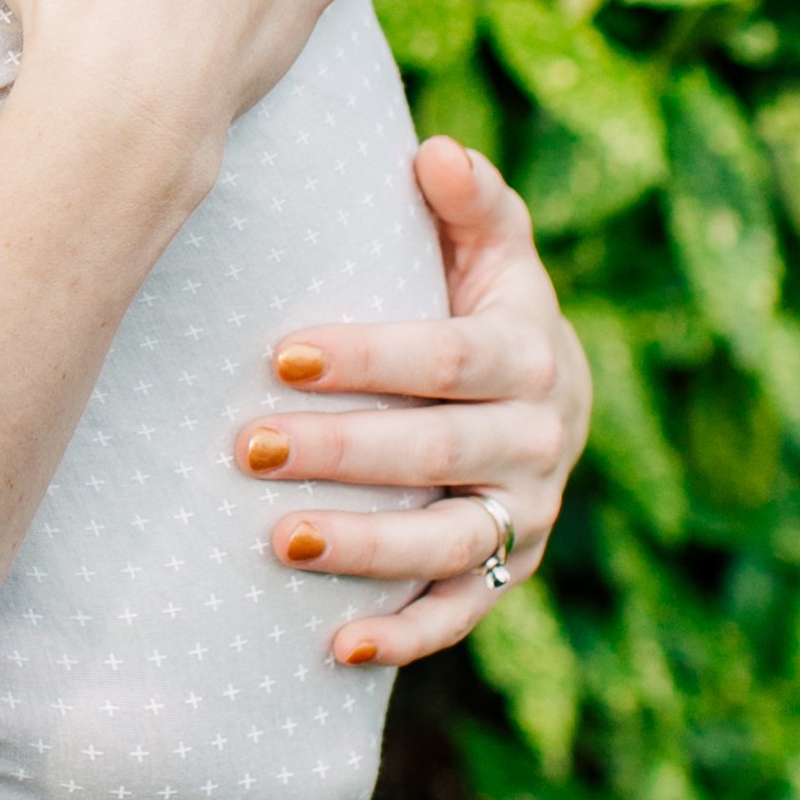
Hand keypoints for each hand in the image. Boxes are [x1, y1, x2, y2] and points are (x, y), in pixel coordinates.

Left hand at [238, 139, 591, 668]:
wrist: (550, 398)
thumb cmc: (487, 304)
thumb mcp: (493, 250)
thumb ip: (471, 203)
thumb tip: (435, 151)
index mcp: (531, 355)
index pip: (448, 360)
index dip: (370, 359)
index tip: (281, 356)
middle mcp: (540, 441)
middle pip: (438, 451)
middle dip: (344, 452)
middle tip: (249, 446)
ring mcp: (525, 514)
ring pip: (447, 541)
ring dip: (365, 547)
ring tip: (279, 541)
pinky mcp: (508, 571)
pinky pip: (461, 613)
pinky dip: (404, 637)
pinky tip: (336, 647)